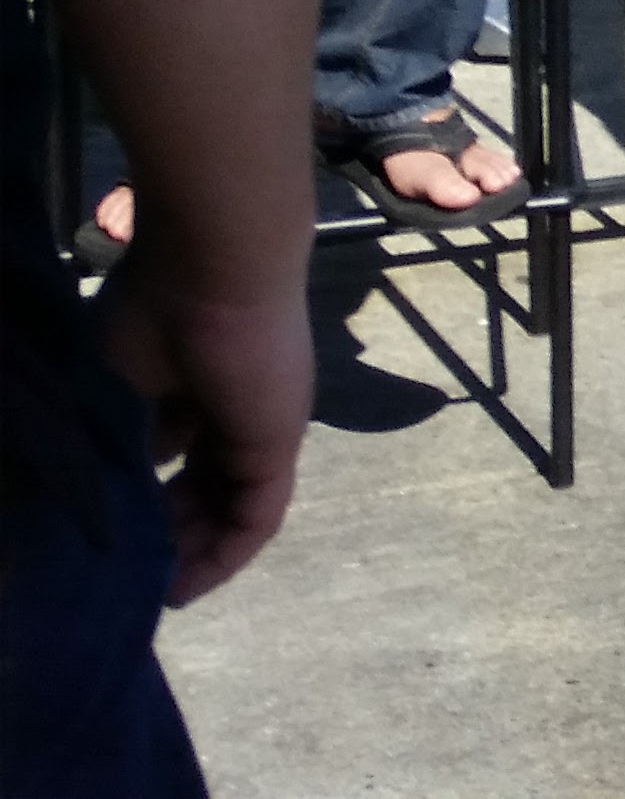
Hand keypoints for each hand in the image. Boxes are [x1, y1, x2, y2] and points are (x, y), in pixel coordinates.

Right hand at [100, 248, 307, 603]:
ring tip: (149, 592)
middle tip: (127, 576)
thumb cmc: (150, 313)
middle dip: (166, 534)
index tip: (107, 536)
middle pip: (203, 487)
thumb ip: (119, 434)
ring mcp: (259, 429)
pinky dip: (224, 557)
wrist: (212, 271)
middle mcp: (231, 410)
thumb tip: (114, 489)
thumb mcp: (113, 384)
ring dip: (191, 554)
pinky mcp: (278, 446)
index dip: (143, 496)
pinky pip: (257, 518)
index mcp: (191, 386)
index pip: (174, 454)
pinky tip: (184, 588)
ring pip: (228, 508)